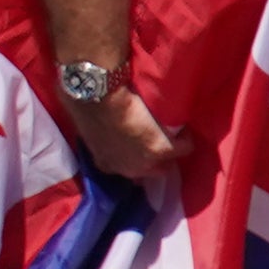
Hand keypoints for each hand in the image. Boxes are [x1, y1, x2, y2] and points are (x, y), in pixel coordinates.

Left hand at [63, 77, 182, 182]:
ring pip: (169, 161)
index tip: (138, 142)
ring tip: (173, 131)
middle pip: (151, 171)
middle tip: (158, 137)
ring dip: (171, 148)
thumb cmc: (82, 104)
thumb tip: (100, 123)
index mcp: (105, 163)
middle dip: (154, 158)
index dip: (134, 155)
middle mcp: (126, 169)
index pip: (126, 167)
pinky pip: (184, 147)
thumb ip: (96, 133)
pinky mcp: (163, 148)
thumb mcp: (86, 126)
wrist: (96, 97)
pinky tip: (184, 125)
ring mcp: (146, 162)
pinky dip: (186, 137)